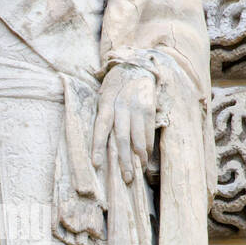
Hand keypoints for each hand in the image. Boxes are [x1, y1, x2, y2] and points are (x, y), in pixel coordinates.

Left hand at [92, 67, 155, 182]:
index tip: (96, 164)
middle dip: (124, 160)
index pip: (101, 127)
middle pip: (121, 137)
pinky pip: (148, 131)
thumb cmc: (115, 87)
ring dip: (139, 156)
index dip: (98, 146)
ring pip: (137, 137)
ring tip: (138, 171)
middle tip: (126, 178)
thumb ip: (103, 116)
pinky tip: (145, 157)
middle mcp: (121, 105)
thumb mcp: (103, 96)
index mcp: (105, 102)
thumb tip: (102, 145)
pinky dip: (147, 146)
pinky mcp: (149, 108)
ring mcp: (136, 106)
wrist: (136, 66)